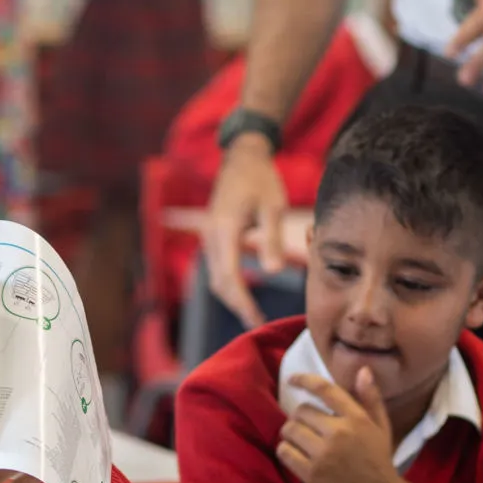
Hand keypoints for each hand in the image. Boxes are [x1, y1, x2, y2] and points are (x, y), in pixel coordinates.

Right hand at [203, 135, 288, 327]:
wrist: (242, 158)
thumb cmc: (262, 180)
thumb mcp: (273, 206)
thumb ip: (273, 239)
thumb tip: (273, 272)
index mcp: (225, 229)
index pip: (230, 277)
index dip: (242, 303)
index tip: (257, 320)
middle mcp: (211, 236)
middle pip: (219, 283)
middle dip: (237, 306)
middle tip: (258, 325)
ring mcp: (208, 237)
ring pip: (214, 278)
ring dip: (231, 298)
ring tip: (253, 315)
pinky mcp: (212, 237)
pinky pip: (216, 269)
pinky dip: (228, 286)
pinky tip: (244, 295)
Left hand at [278, 369, 415, 482]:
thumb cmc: (379, 462)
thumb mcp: (381, 428)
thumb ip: (371, 399)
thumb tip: (362, 370)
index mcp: (356, 419)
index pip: (325, 389)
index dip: (304, 380)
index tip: (292, 379)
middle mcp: (338, 432)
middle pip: (301, 411)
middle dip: (301, 418)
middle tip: (307, 428)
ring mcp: (323, 454)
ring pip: (289, 430)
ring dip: (291, 434)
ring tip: (300, 442)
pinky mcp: (311, 474)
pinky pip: (284, 452)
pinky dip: (286, 451)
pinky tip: (295, 455)